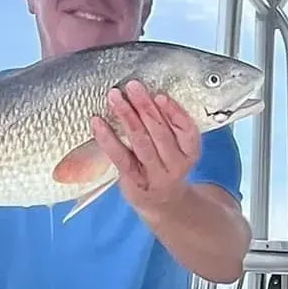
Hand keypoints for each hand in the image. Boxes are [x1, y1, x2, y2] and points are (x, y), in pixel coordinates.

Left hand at [92, 83, 199, 222]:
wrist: (162, 202)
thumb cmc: (166, 164)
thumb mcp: (178, 147)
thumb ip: (169, 125)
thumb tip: (146, 92)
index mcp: (190, 152)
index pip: (186, 130)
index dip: (173, 112)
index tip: (160, 95)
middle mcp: (175, 164)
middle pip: (160, 132)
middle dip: (145, 107)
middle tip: (132, 86)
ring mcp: (155, 174)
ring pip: (140, 142)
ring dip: (126, 116)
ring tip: (115, 96)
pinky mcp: (134, 180)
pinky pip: (119, 156)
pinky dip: (107, 138)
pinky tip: (97, 122)